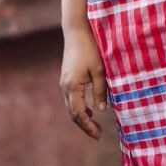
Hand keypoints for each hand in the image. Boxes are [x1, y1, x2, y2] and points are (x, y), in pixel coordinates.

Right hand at [60, 26, 107, 140]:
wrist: (77, 31)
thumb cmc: (90, 48)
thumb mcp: (100, 70)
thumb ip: (100, 91)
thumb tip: (102, 111)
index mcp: (72, 86)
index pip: (79, 113)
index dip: (88, 126)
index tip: (98, 135)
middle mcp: (65, 86)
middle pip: (72, 113)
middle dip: (84, 125)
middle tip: (98, 134)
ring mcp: (64, 82)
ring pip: (70, 107)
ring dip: (81, 117)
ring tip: (95, 125)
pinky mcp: (66, 78)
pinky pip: (71, 99)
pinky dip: (79, 107)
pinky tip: (90, 109)